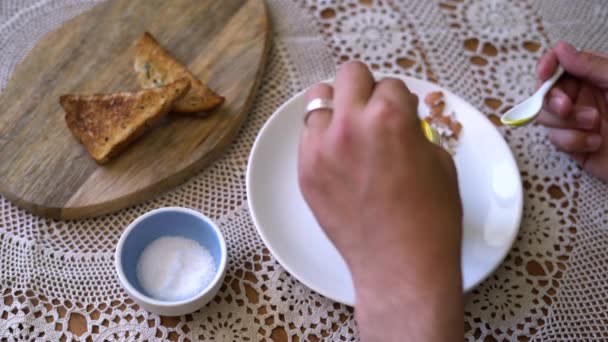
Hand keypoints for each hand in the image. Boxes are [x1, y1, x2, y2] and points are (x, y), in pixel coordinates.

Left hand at [298, 62, 462, 340]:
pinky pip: (307, 137)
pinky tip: (337, 159)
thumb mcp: (438, 161)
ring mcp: (321, 148)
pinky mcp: (305, 172)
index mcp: (390, 115)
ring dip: (336, 110)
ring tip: (348, 133)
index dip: (400, 101)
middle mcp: (350, 124)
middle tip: (373, 112)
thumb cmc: (431, 217)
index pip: (391, 83)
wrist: (400, 265)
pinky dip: (322, 139)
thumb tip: (401, 121)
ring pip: (317, 100)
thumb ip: (414, 130)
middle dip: (365, 89)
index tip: (402, 115)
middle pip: (349, 75)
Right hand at [537, 41, 607, 179]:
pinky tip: (595, 143)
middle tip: (565, 107)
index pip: (562, 64)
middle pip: (546, 91)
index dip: (548, 65)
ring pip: (546, 116)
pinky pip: (556, 139)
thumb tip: (562, 49)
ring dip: (567, 122)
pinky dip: (574, 141)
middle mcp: (583, 96)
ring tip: (594, 125)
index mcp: (596, 76)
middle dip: (552, 100)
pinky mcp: (574, 143)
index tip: (545, 72)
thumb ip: (592, 65)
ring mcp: (577, 120)